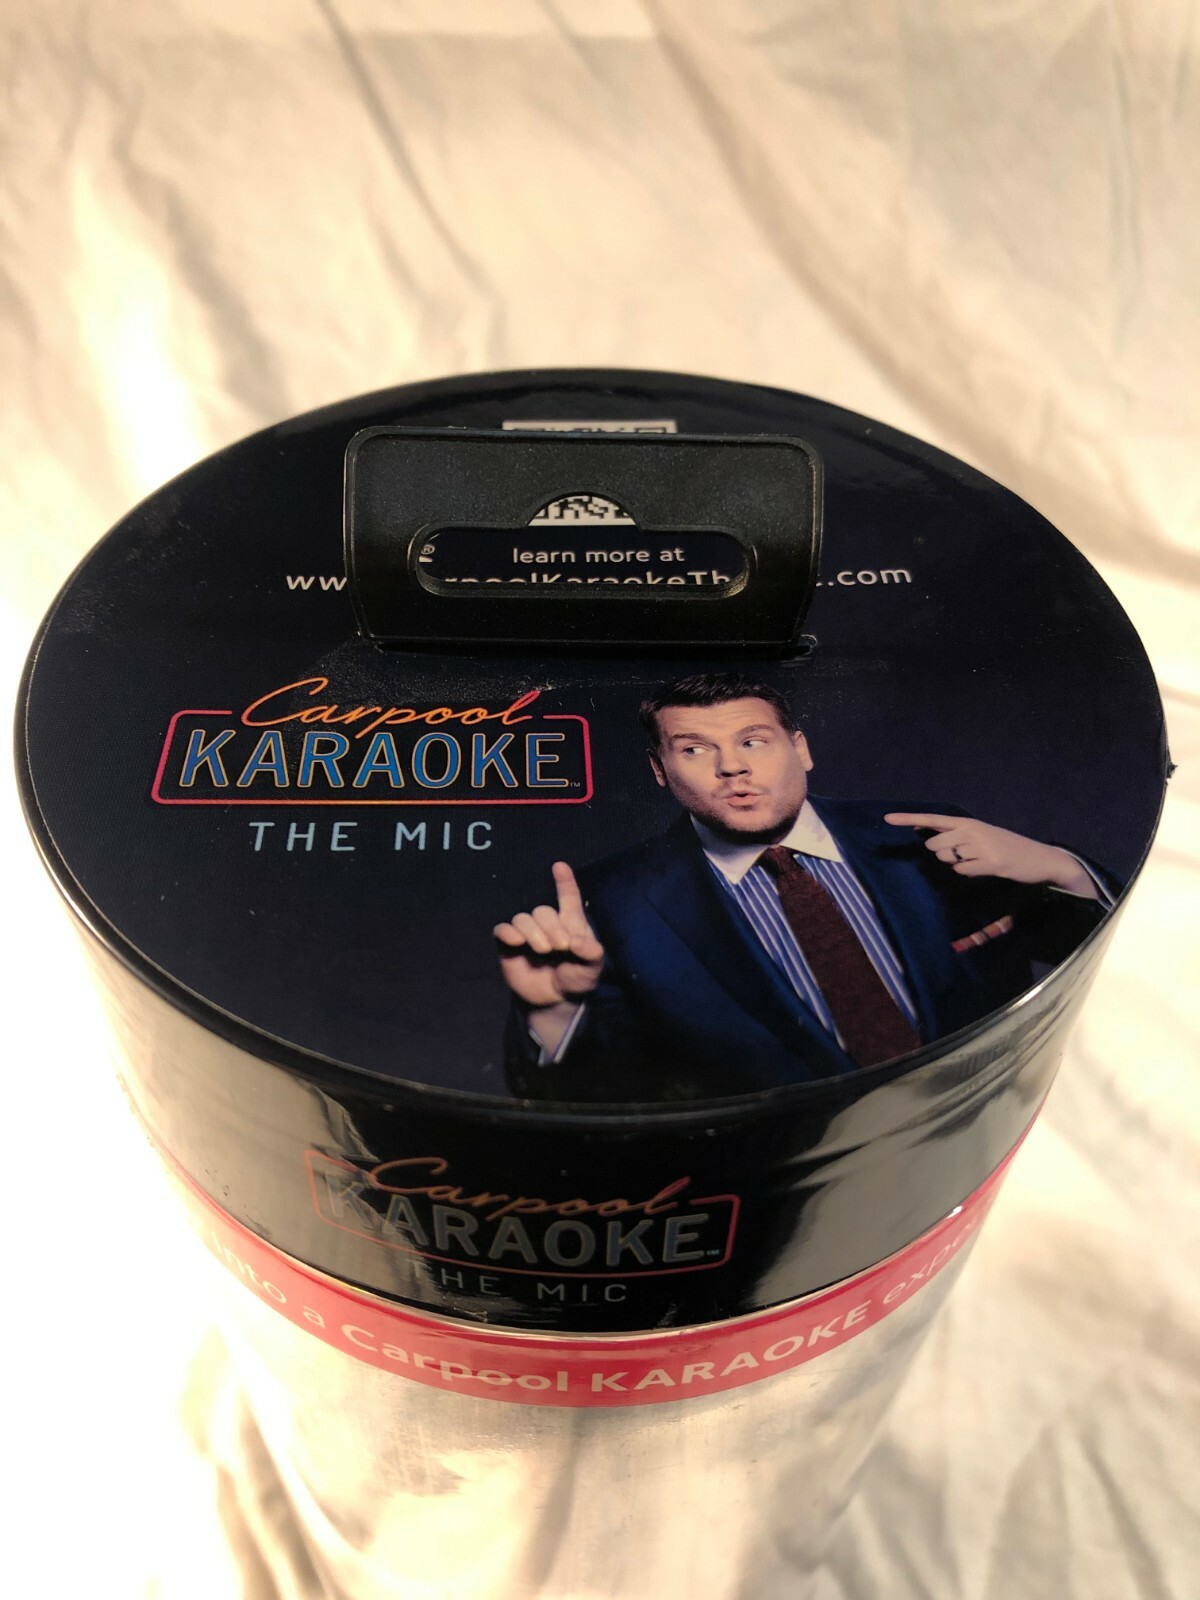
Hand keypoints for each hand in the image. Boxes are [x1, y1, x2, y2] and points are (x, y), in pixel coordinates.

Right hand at [494, 861, 606, 1014]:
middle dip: (552, 928)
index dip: (564, 882)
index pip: (568, 898)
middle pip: (543, 911)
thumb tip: (578, 943)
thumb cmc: (576, 979)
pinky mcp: (509, 946)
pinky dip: (508, 932)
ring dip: (533, 932)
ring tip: (543, 950)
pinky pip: (503, 930)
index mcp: (570, 923)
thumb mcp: (591, 970)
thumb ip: (591, 954)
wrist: (555, 1001)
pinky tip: (516, 941)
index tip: (559, 866)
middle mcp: (547, 924)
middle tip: (560, 947)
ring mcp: (527, 934)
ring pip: (523, 918)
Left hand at [883, 813, 1098, 898]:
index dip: (908, 819)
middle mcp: (973, 830)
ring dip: (960, 865)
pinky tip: (987, 869)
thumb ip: (954, 836)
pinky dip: (971, 873)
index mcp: (968, 822)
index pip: (932, 819)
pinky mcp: (991, 862)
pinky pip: (964, 872)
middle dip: (944, 855)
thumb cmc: (1006, 847)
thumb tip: (927, 839)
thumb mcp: (980, 835)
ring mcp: (982, 846)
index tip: (886, 818)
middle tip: (967, 856)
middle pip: (936, 846)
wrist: (1040, 858)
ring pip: (949, 859)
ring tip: (980, 861)